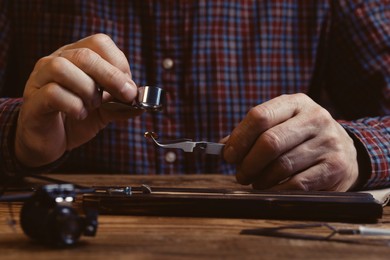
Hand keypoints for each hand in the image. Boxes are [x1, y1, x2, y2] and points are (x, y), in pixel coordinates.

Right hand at [15, 34, 140, 166]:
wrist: (48, 141)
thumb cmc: (76, 119)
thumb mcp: (105, 110)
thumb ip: (121, 104)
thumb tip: (143, 104)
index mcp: (76, 57)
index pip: (99, 43)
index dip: (119, 63)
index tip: (129, 86)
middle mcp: (55, 61)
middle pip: (84, 55)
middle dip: (112, 76)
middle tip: (126, 96)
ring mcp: (39, 79)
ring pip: (62, 68)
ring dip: (87, 90)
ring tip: (93, 106)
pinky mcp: (32, 101)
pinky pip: (53, 93)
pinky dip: (74, 105)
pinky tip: (80, 115)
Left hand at [223, 93, 358, 190]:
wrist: (346, 151)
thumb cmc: (303, 138)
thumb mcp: (282, 125)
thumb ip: (253, 133)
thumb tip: (223, 147)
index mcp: (296, 103)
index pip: (260, 116)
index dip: (239, 138)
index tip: (229, 155)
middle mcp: (315, 118)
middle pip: (270, 141)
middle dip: (248, 162)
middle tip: (241, 174)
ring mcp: (328, 142)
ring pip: (281, 165)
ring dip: (261, 179)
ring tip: (255, 182)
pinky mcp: (335, 167)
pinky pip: (297, 183)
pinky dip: (277, 189)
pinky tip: (272, 189)